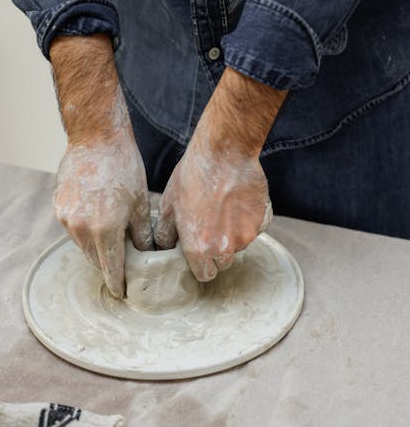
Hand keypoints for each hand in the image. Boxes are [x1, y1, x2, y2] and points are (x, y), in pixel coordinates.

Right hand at [50, 35, 150, 297]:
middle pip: (95, 260)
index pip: (111, 269)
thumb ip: (141, 235)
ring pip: (82, 247)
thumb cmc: (124, 167)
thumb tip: (144, 255)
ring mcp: (66, 218)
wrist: (95, 138)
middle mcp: (82, 228)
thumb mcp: (141, 203)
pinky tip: (97, 223)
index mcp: (106, 230)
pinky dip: (85, 233)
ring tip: (110, 244)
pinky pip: (73, 231)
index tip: (122, 295)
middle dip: (107, 266)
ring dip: (95, 250)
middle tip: (121, 270)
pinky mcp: (58, 207)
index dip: (118, 284)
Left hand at [155, 69, 285, 281]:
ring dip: (232, 234)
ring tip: (223, 208)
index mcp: (199, 250)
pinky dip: (249, 220)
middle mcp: (225, 249)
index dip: (201, 265)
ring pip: (240, 245)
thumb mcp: (168, 206)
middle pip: (223, 263)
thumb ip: (166, 235)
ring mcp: (246, 236)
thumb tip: (165, 249)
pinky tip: (238, 200)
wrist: (224, 151)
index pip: (205, 275)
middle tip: (210, 226)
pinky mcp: (262, 222)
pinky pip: (256, 228)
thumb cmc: (192, 176)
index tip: (199, 251)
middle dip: (217, 251)